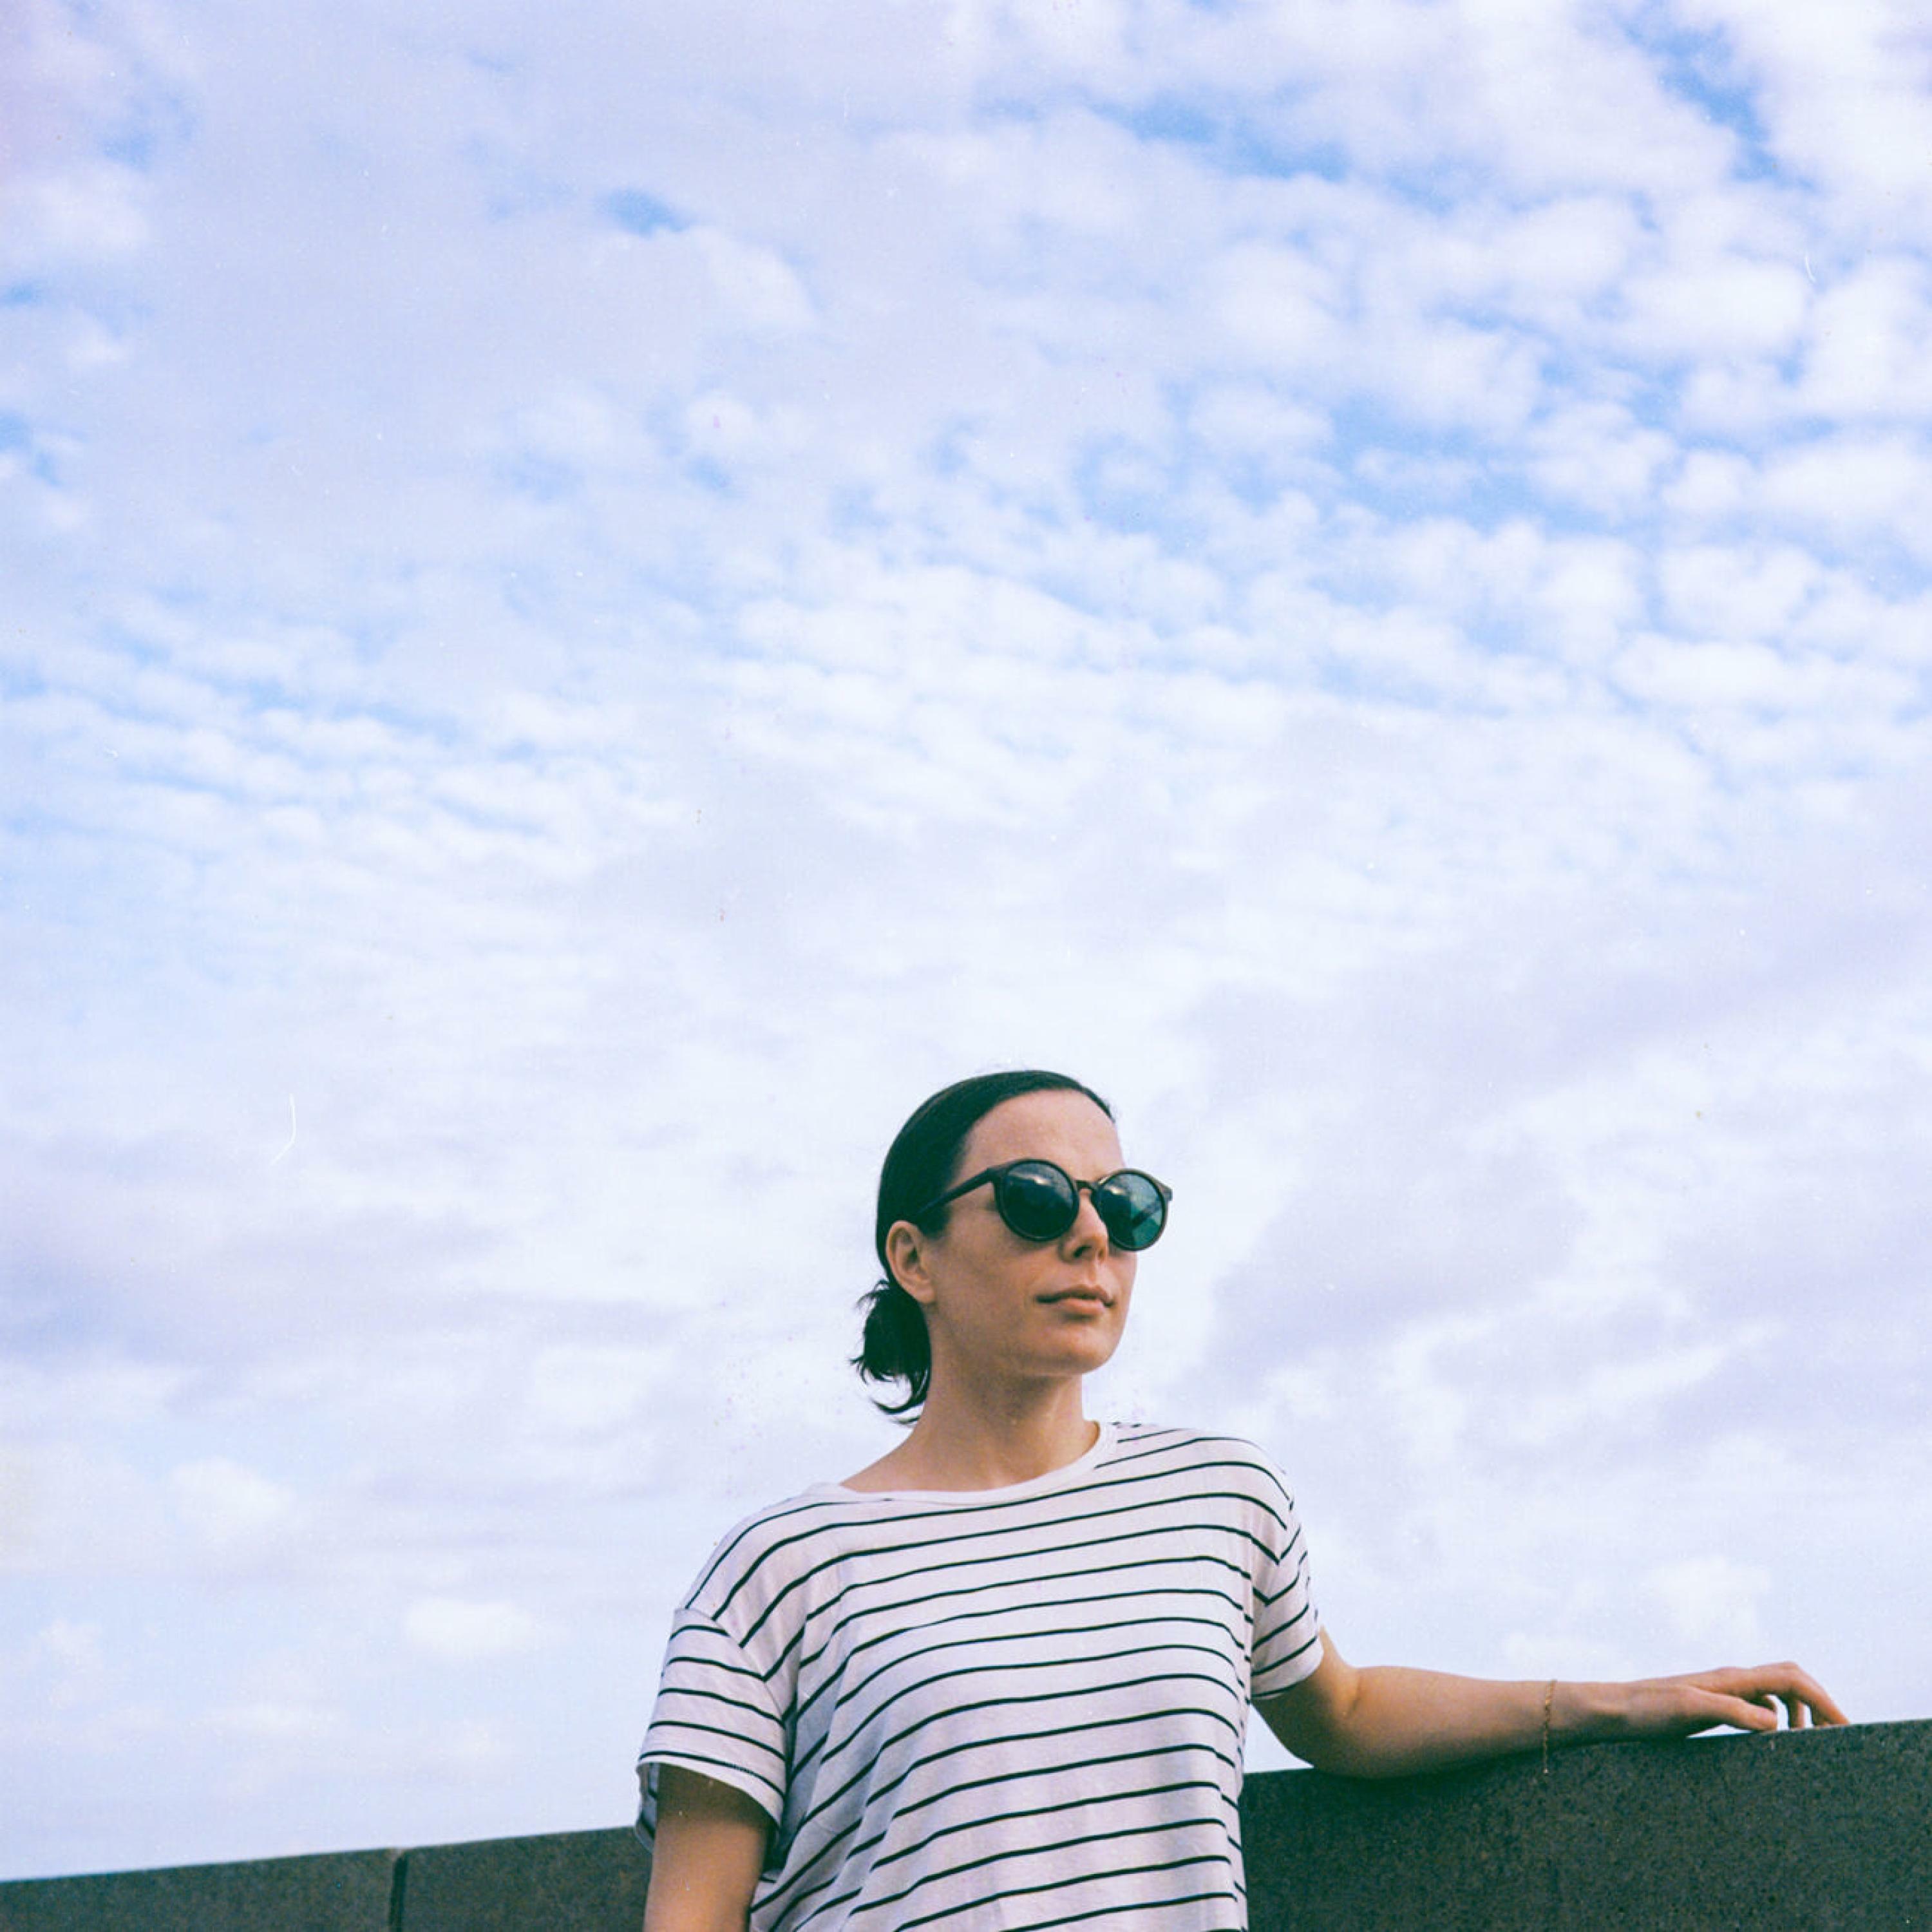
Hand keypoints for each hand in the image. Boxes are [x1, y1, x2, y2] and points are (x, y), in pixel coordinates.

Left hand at [1601, 1662, 1847, 1738]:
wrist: (1612, 1710)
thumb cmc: (1646, 1710)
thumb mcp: (1689, 1710)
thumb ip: (1732, 1711)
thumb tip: (1777, 1722)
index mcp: (1731, 1678)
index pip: (1791, 1677)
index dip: (1823, 1698)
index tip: (1845, 1727)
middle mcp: (1730, 1680)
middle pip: (1789, 1680)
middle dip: (1818, 1704)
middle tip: (1835, 1739)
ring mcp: (1721, 1691)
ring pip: (1774, 1693)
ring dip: (1799, 1713)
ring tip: (1805, 1746)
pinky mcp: (1711, 1705)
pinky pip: (1756, 1707)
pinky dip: (1776, 1720)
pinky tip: (1773, 1743)